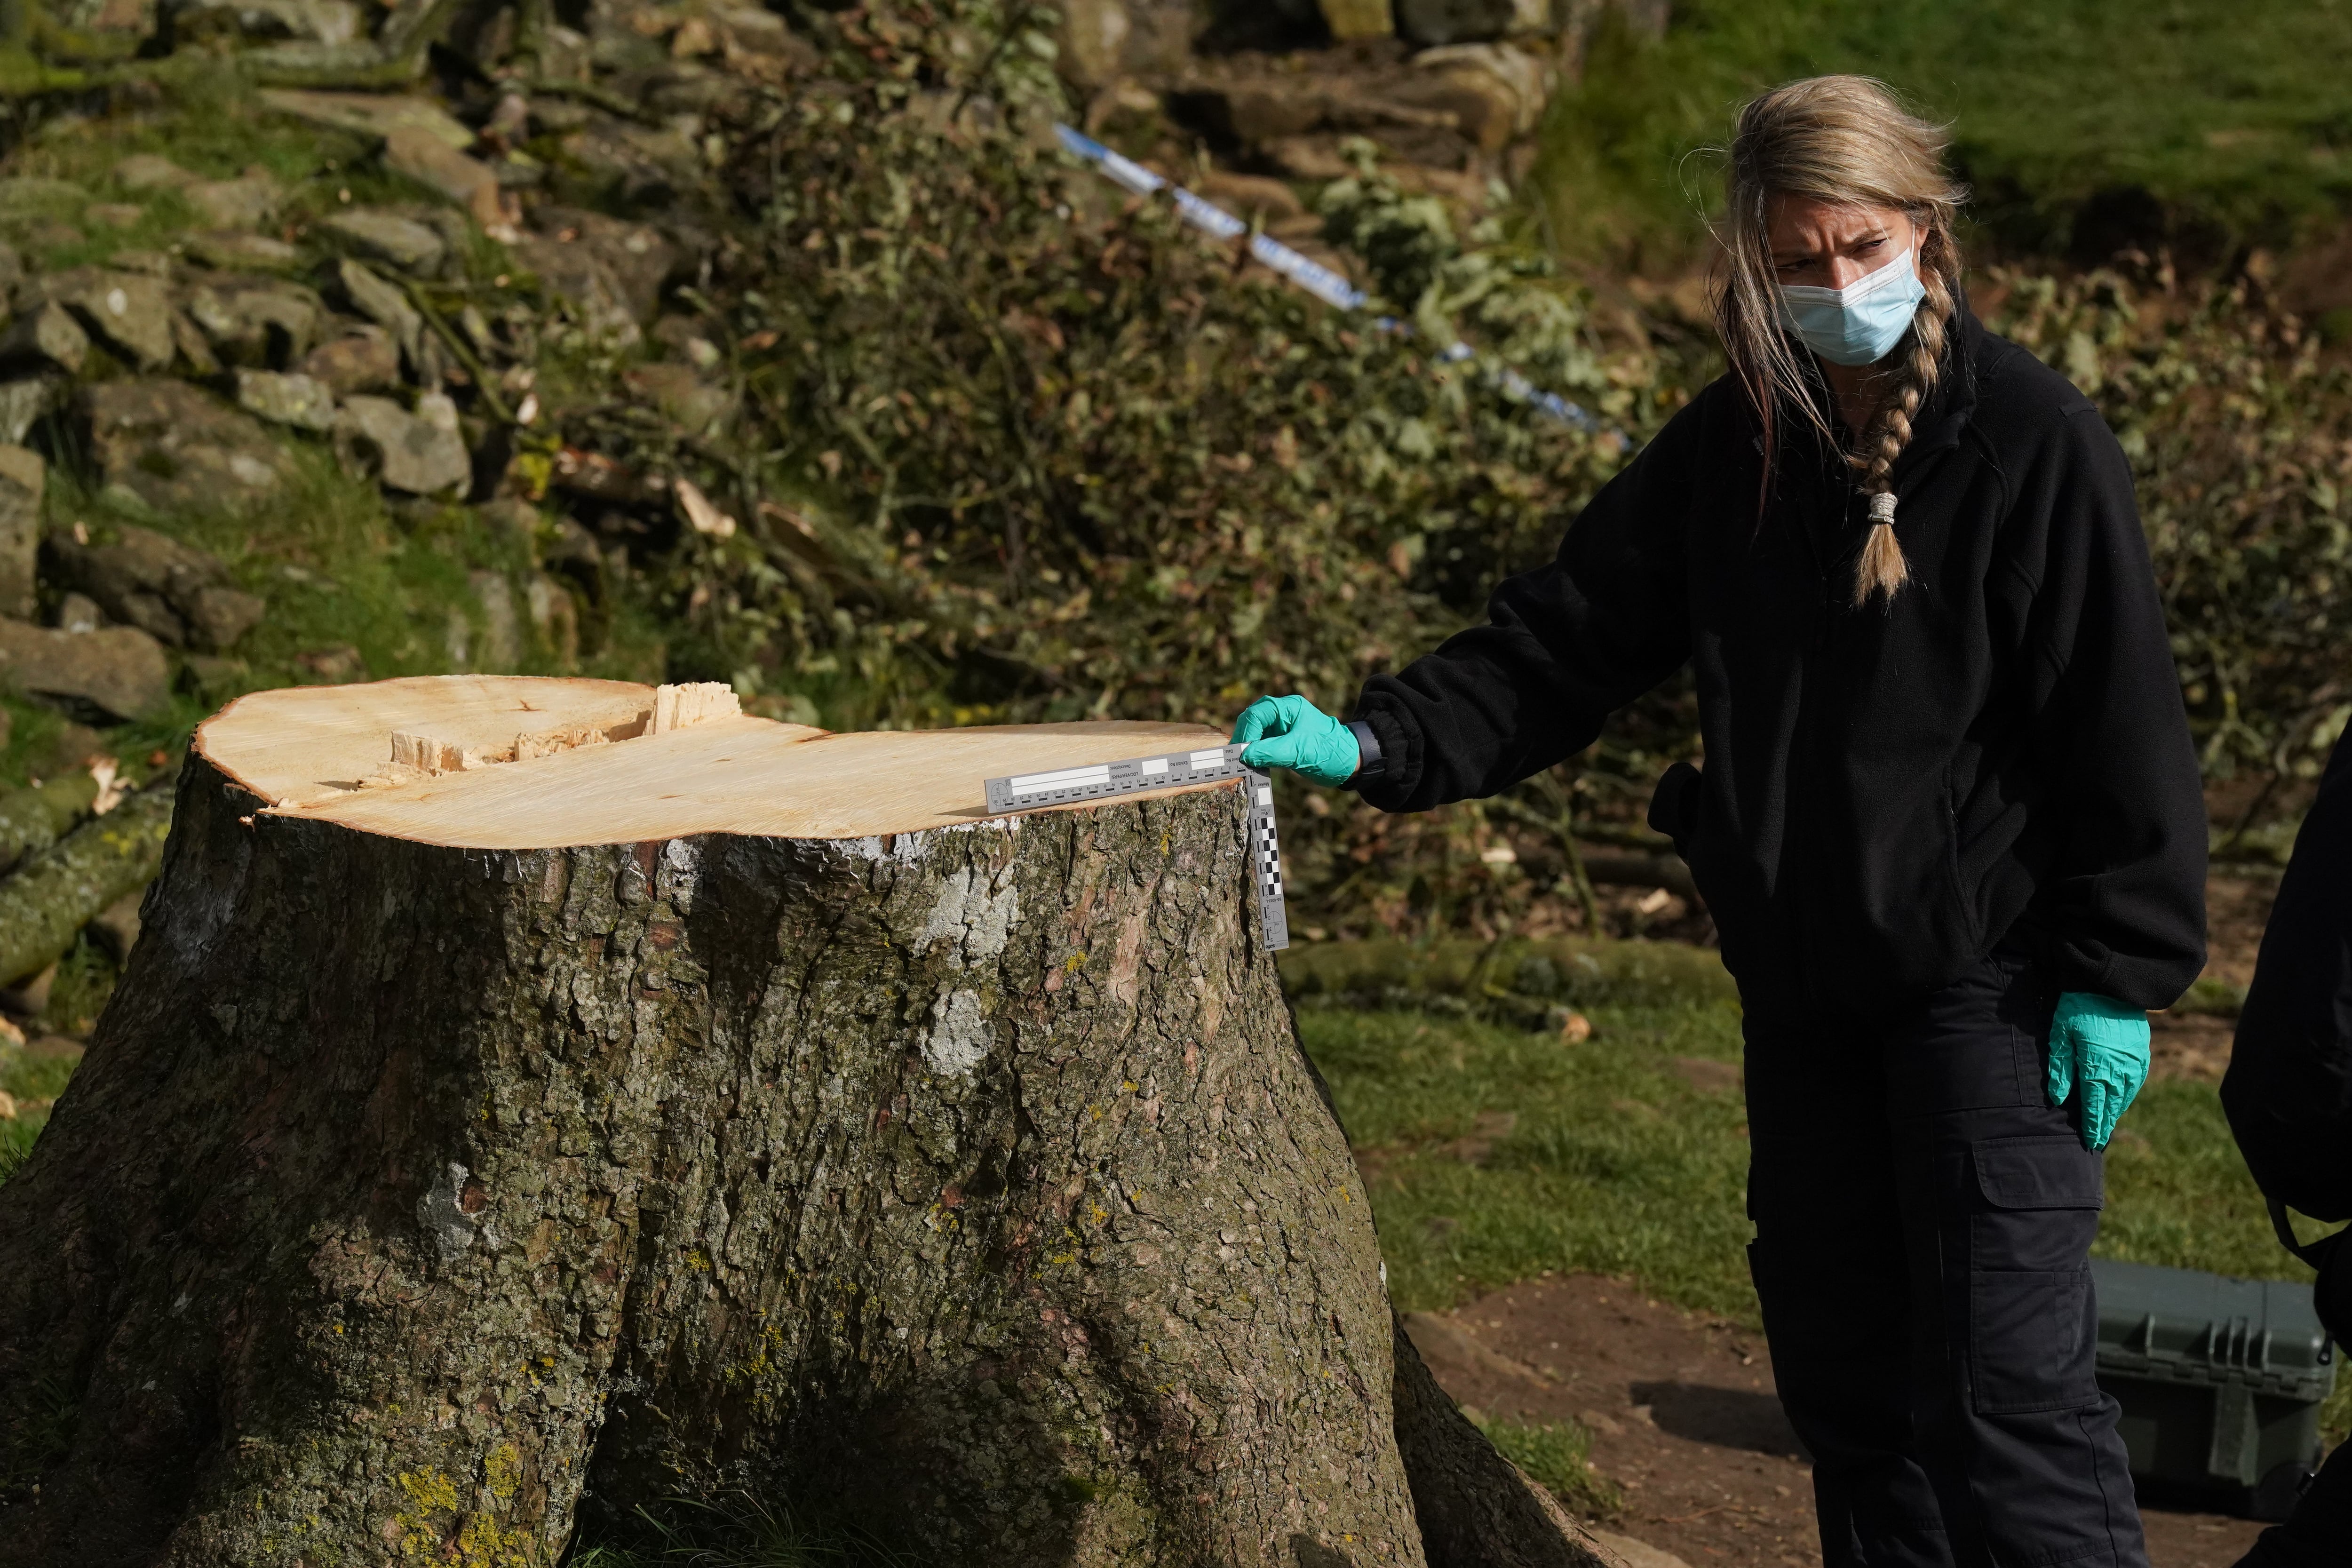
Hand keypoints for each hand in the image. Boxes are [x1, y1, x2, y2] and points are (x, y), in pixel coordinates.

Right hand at [1230, 695, 1359, 785]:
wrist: (1348, 763)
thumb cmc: (1329, 751)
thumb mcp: (1298, 752)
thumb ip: (1270, 752)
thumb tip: (1244, 755)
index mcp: (1288, 707)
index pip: (1257, 714)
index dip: (1246, 732)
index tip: (1242, 752)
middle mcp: (1283, 714)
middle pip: (1252, 721)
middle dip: (1244, 738)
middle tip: (1238, 758)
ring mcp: (1281, 727)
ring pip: (1255, 733)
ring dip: (1248, 747)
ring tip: (1243, 763)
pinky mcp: (1281, 741)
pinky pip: (1261, 744)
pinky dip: (1255, 754)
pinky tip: (1253, 765)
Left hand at [2046, 992, 2149, 1151]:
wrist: (2111, 986)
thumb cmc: (2078, 1009)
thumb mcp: (2061, 1035)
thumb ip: (2060, 1068)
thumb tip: (2058, 1098)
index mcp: (2097, 1067)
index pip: (2094, 1105)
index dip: (2092, 1125)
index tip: (2090, 1142)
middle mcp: (2119, 1070)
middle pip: (2111, 1105)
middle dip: (2104, 1124)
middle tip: (2098, 1142)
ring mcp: (2134, 1063)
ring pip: (2125, 1096)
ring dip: (2116, 1111)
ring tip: (2107, 1125)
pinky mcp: (2142, 1054)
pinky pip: (2136, 1082)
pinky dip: (2127, 1095)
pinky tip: (2121, 1101)